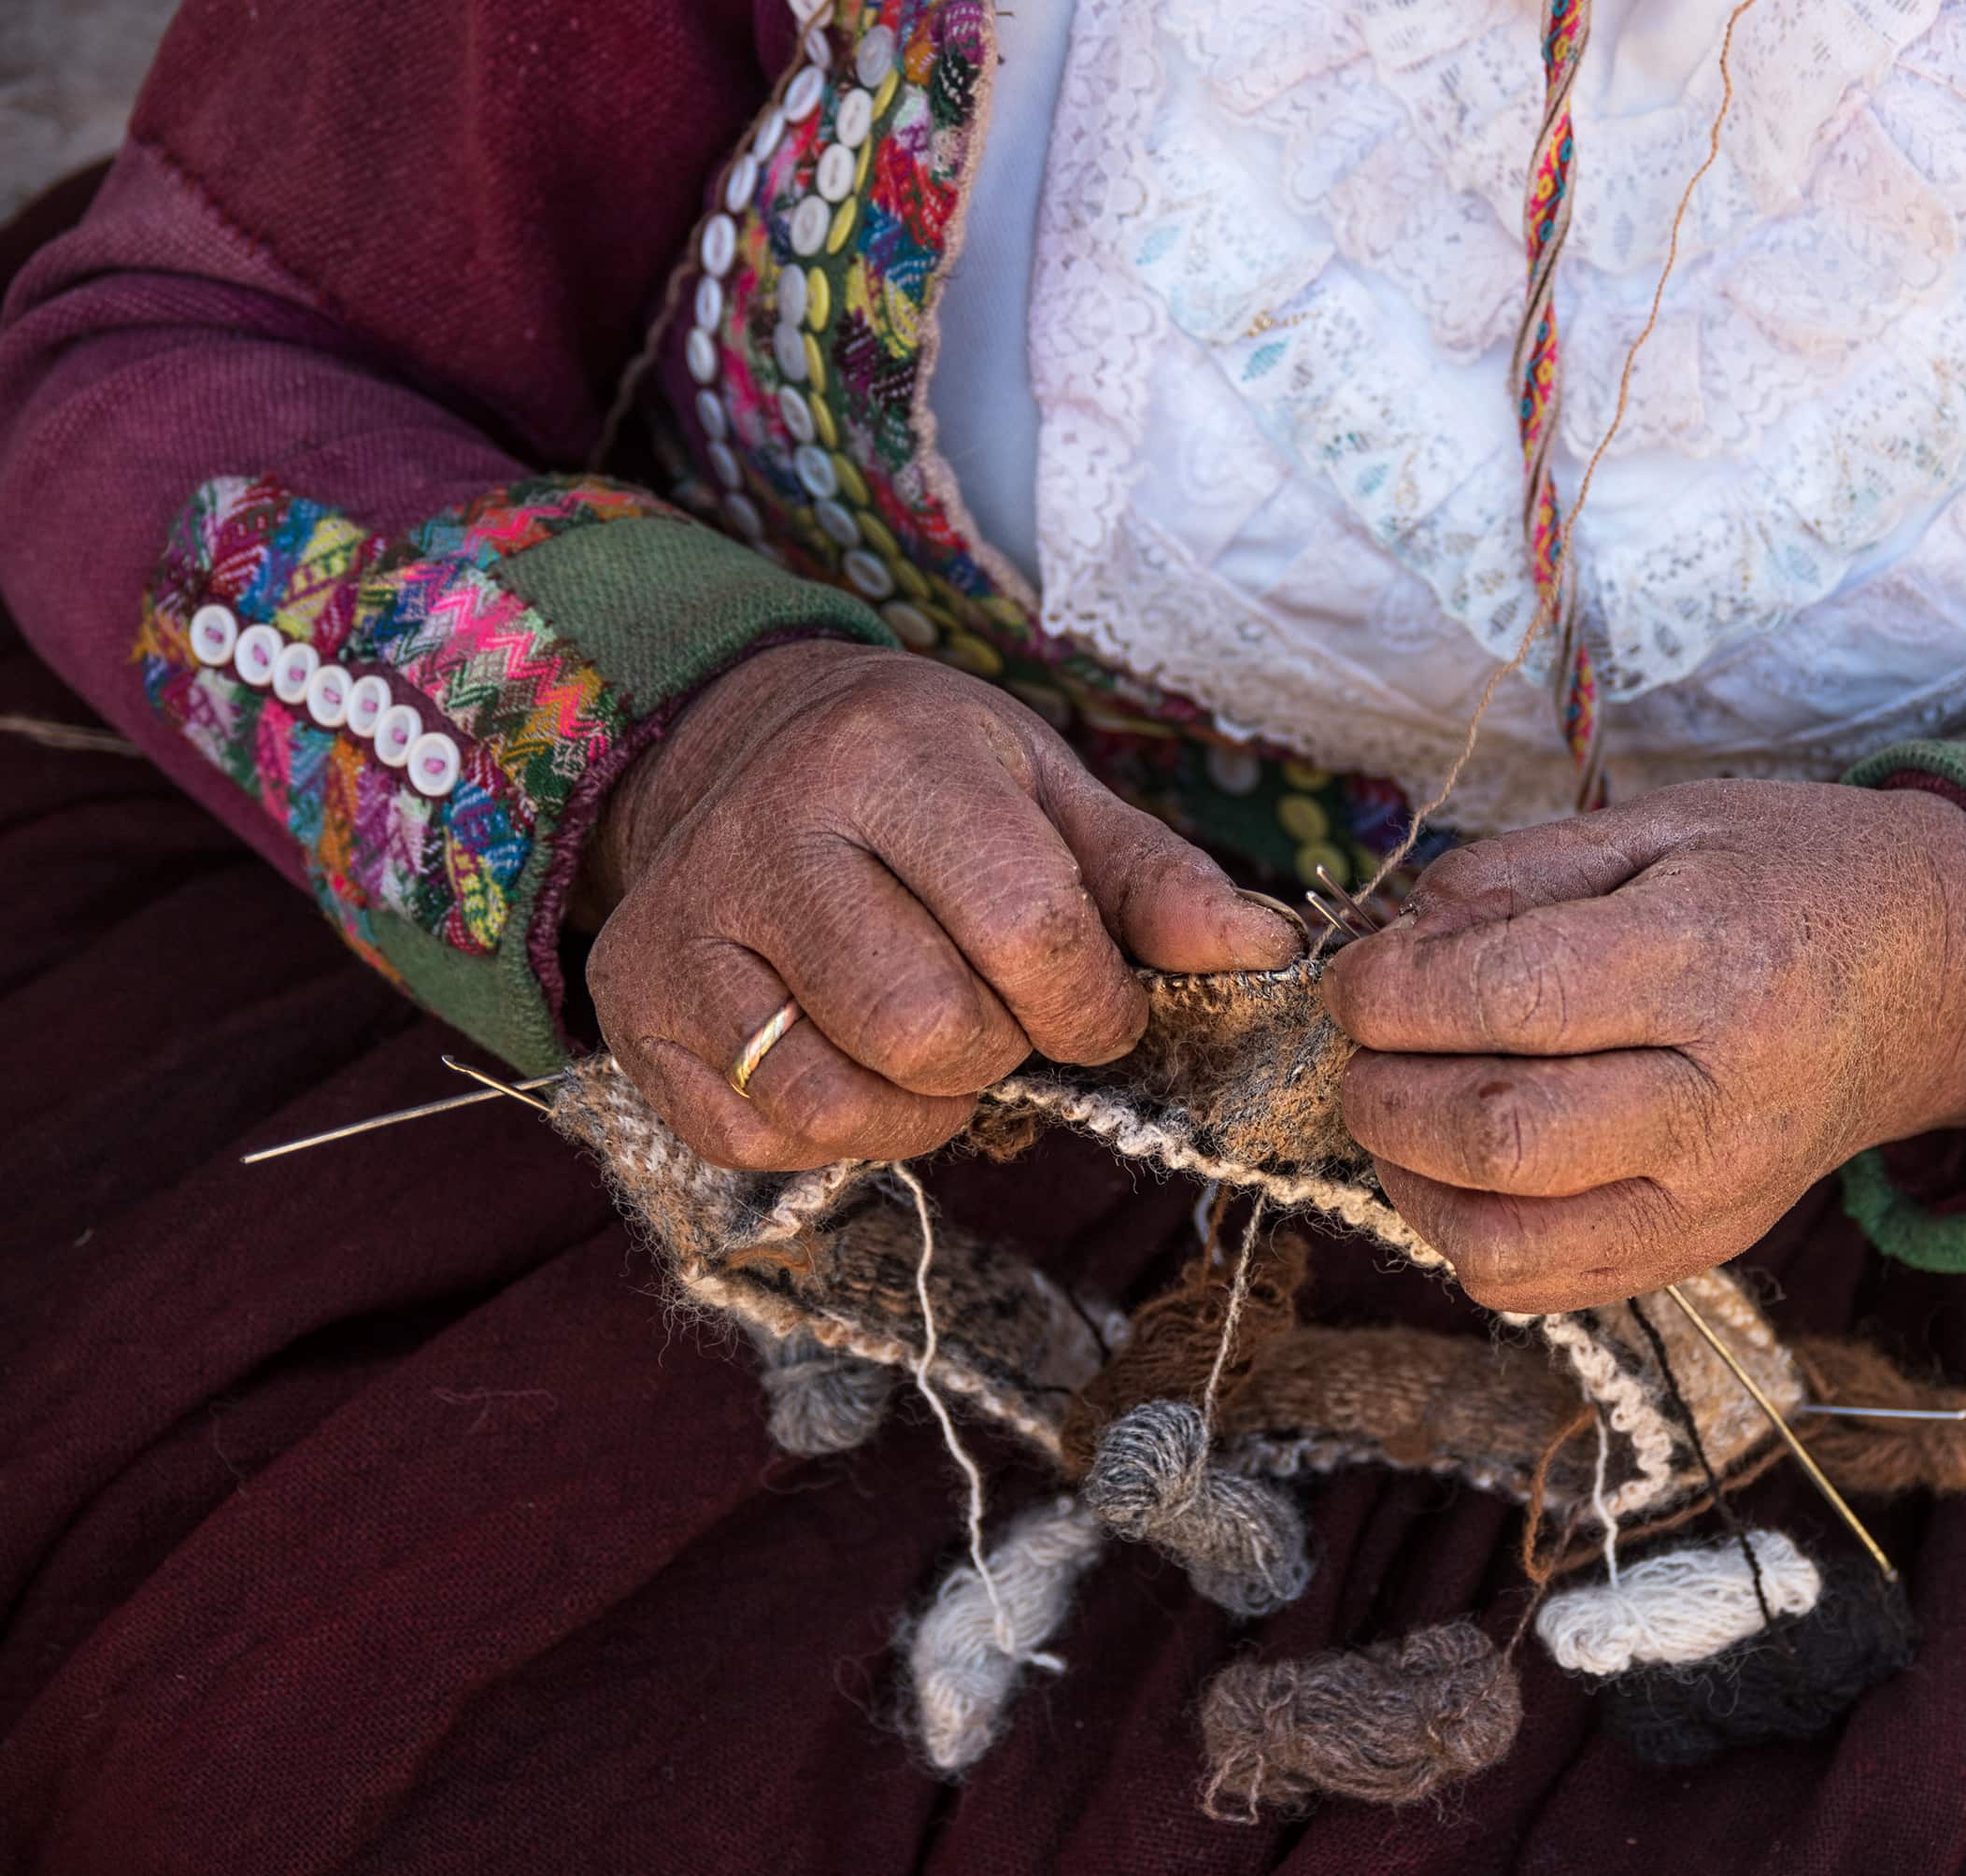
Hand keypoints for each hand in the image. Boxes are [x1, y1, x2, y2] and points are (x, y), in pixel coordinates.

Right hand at [578, 640, 1297, 1168]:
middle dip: (1000, 1054)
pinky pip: (758, 1137)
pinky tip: (851, 1060)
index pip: (1028, 931)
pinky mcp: (636, 1007)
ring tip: (930, 1042)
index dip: (1091, 1006)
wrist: (738, 746)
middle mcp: (769, 832)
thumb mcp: (1046, 791)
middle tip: (998, 1015)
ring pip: (837, 1101)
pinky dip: (833, 1132)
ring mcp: (684, 927)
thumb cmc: (923, 780)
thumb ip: (1151, 880)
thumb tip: (1261, 950)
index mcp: (892, 759)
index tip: (1096, 1005)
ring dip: (919, 1107)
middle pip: (930, 1032)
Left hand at [1321, 780, 1965, 1313]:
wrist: (1933, 975)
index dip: (1390, 992)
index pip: (1508, 999)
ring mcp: (1717, 1195)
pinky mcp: (1704, 1249)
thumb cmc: (1788, 878)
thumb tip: (1399, 939)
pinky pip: (1543, 1285)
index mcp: (1711, 959)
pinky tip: (1457, 1171)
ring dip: (1408, 1179)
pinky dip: (1464, 1238)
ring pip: (1506, 1239)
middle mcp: (1722, 1097)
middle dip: (1382, 1092)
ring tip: (1400, 1109)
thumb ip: (1521, 872)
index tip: (1357, 977)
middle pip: (1498, 1135)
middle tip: (1366, 1046)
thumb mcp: (1666, 823)